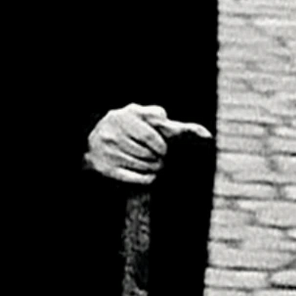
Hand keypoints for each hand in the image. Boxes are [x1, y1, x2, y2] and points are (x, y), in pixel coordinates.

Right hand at [84, 102, 210, 184]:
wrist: (88, 140)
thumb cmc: (126, 127)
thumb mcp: (145, 117)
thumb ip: (172, 124)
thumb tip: (207, 134)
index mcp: (125, 116)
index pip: (151, 137)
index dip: (162, 147)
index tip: (164, 150)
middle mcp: (113, 133)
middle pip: (148, 154)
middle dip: (158, 159)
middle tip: (159, 159)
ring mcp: (108, 152)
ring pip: (143, 167)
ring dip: (153, 169)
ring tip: (153, 166)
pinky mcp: (105, 169)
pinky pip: (134, 179)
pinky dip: (146, 179)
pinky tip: (148, 175)